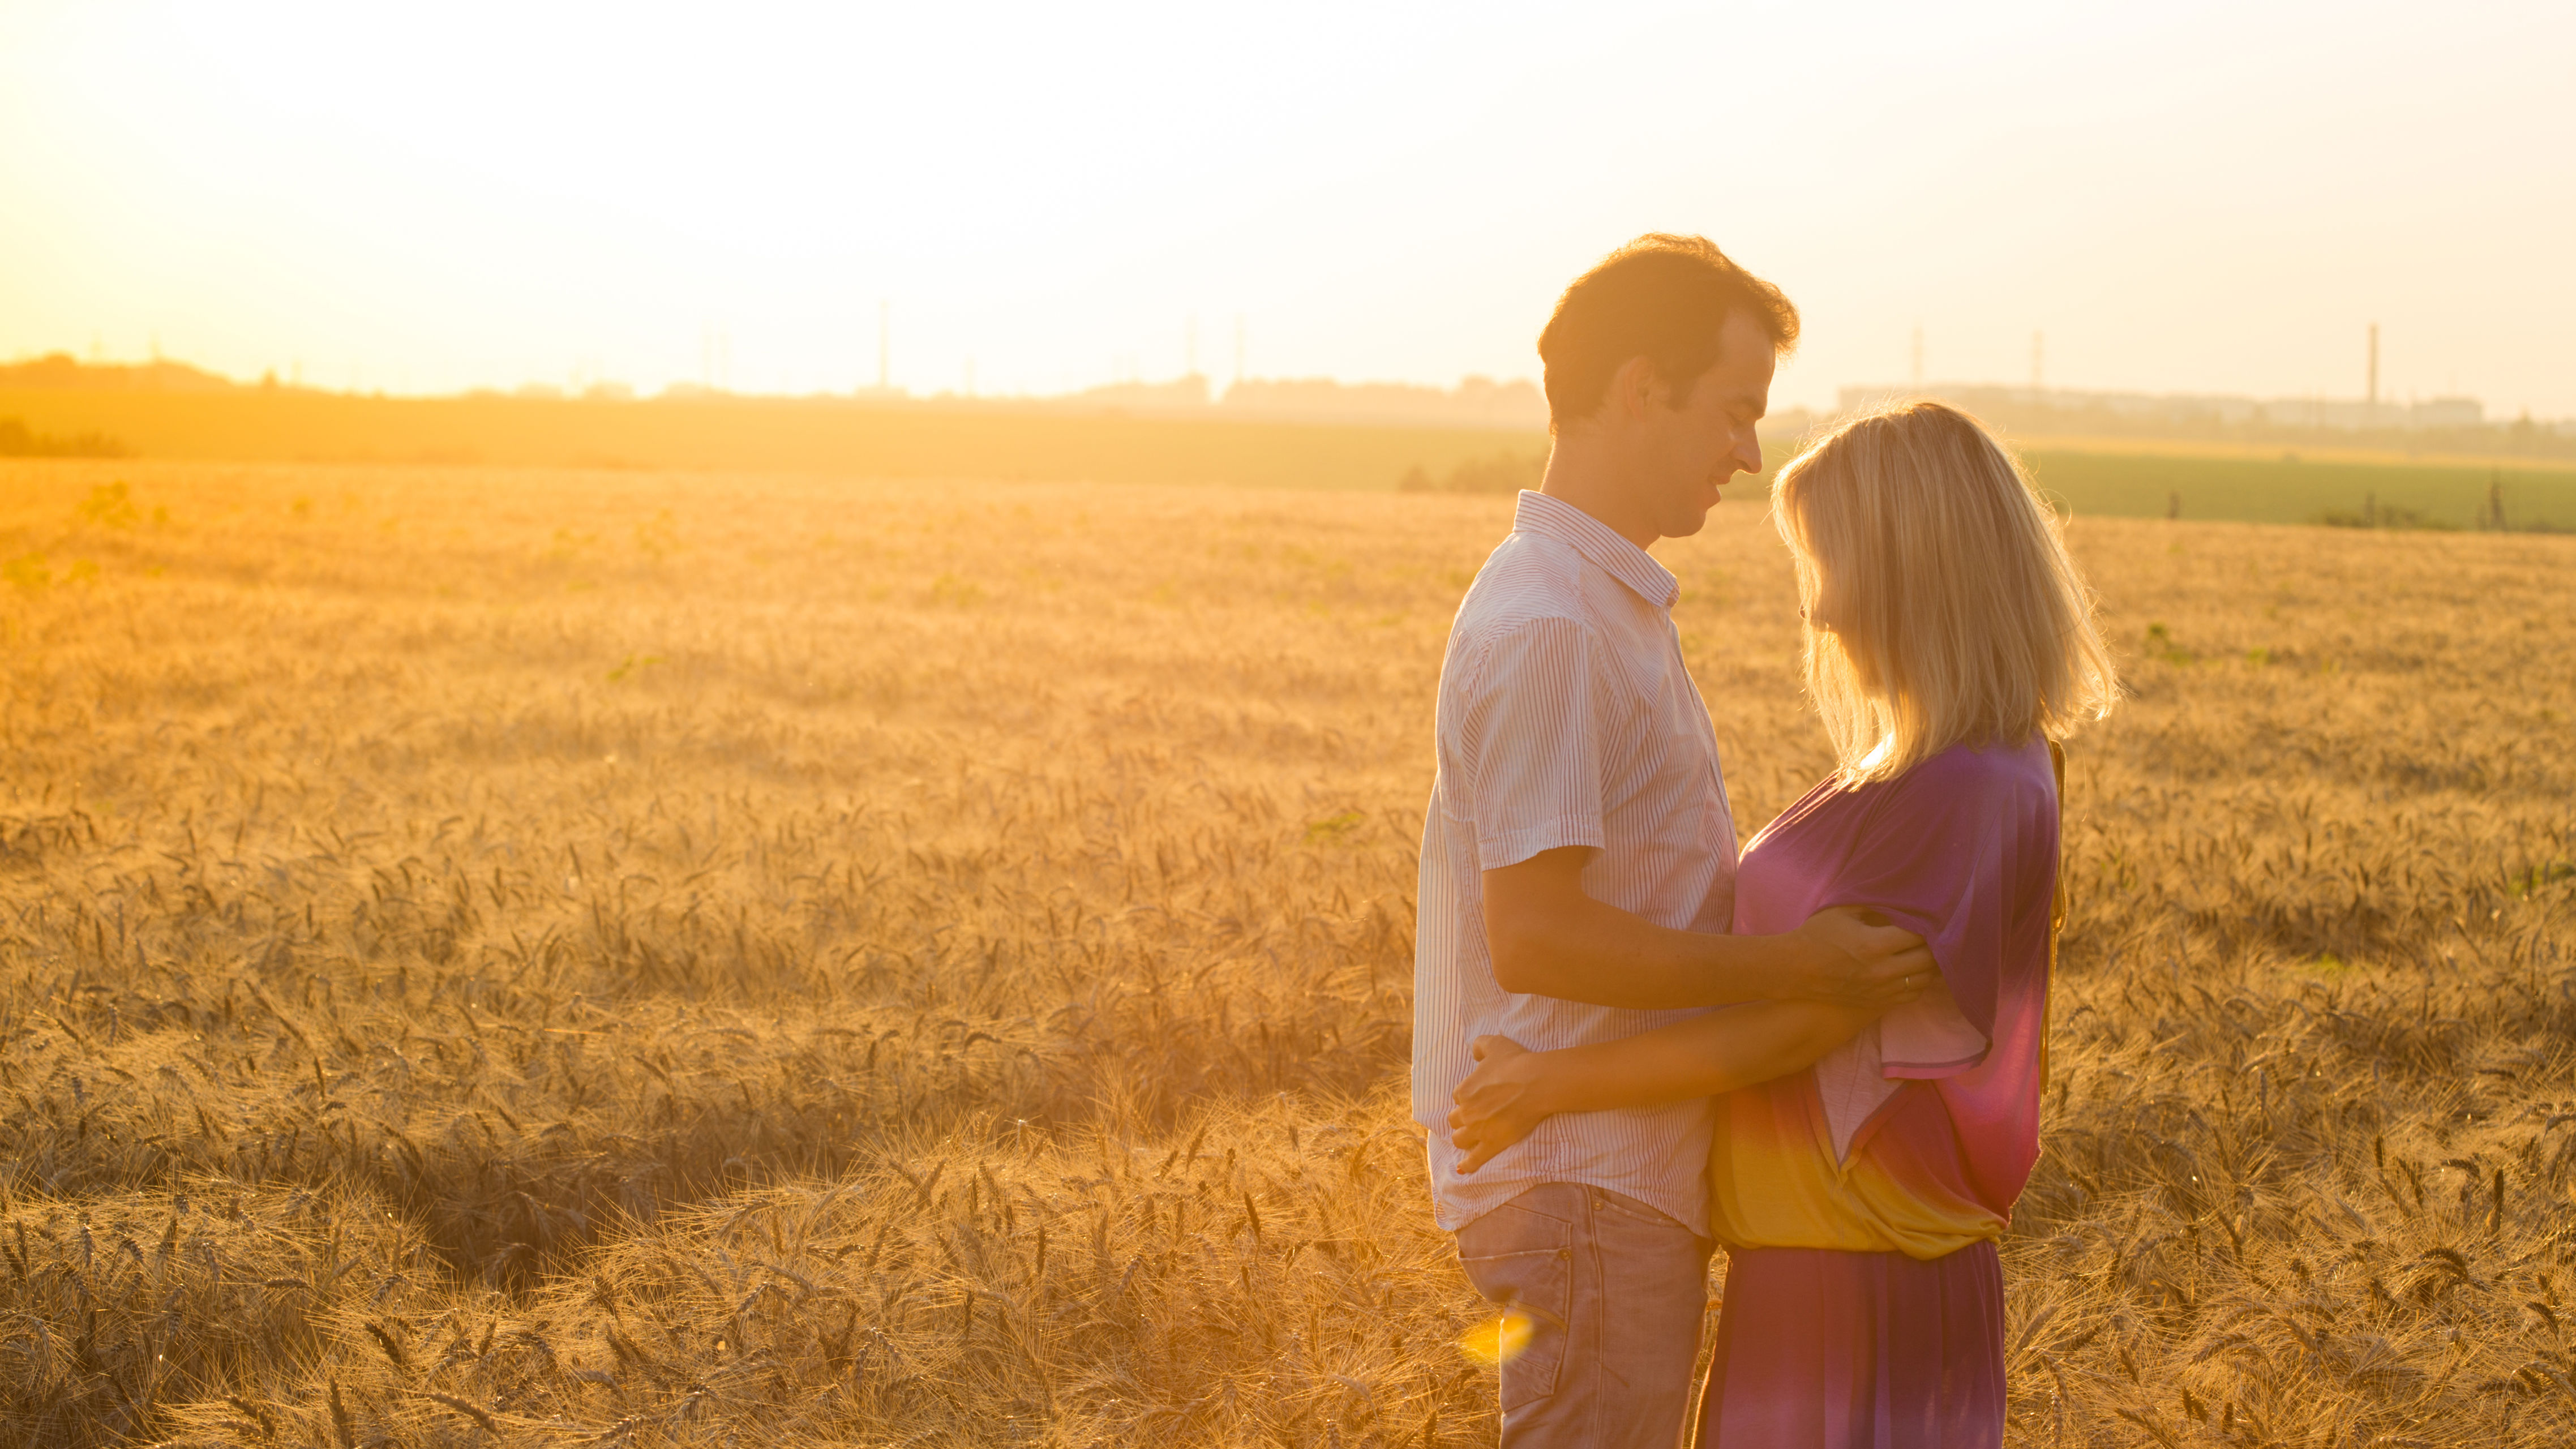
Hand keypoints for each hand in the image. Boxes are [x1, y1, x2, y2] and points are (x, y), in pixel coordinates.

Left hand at [1448, 1035, 1555, 1173]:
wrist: (1536, 1083)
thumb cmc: (1516, 1062)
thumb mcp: (1494, 1044)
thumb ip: (1479, 1045)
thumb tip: (1474, 1050)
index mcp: (1464, 1091)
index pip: (1458, 1098)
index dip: (1468, 1098)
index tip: (1480, 1097)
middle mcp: (1466, 1112)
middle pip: (1455, 1120)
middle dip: (1463, 1119)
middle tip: (1475, 1117)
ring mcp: (1478, 1131)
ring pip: (1459, 1140)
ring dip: (1463, 1138)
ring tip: (1471, 1138)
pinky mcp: (1492, 1145)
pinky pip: (1473, 1160)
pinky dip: (1467, 1165)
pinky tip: (1462, 1169)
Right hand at [1782, 906, 1934, 1008]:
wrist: (1796, 970)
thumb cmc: (1817, 935)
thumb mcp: (1842, 910)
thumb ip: (1873, 902)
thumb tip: (1900, 894)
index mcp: (1874, 944)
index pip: (1918, 933)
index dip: (1926, 923)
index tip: (1928, 915)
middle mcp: (1882, 970)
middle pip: (1928, 958)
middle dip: (1933, 943)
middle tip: (1933, 932)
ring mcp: (1882, 989)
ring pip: (1924, 978)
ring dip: (1930, 964)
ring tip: (1927, 950)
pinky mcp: (1878, 1002)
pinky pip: (1913, 994)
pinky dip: (1919, 981)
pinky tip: (1914, 969)